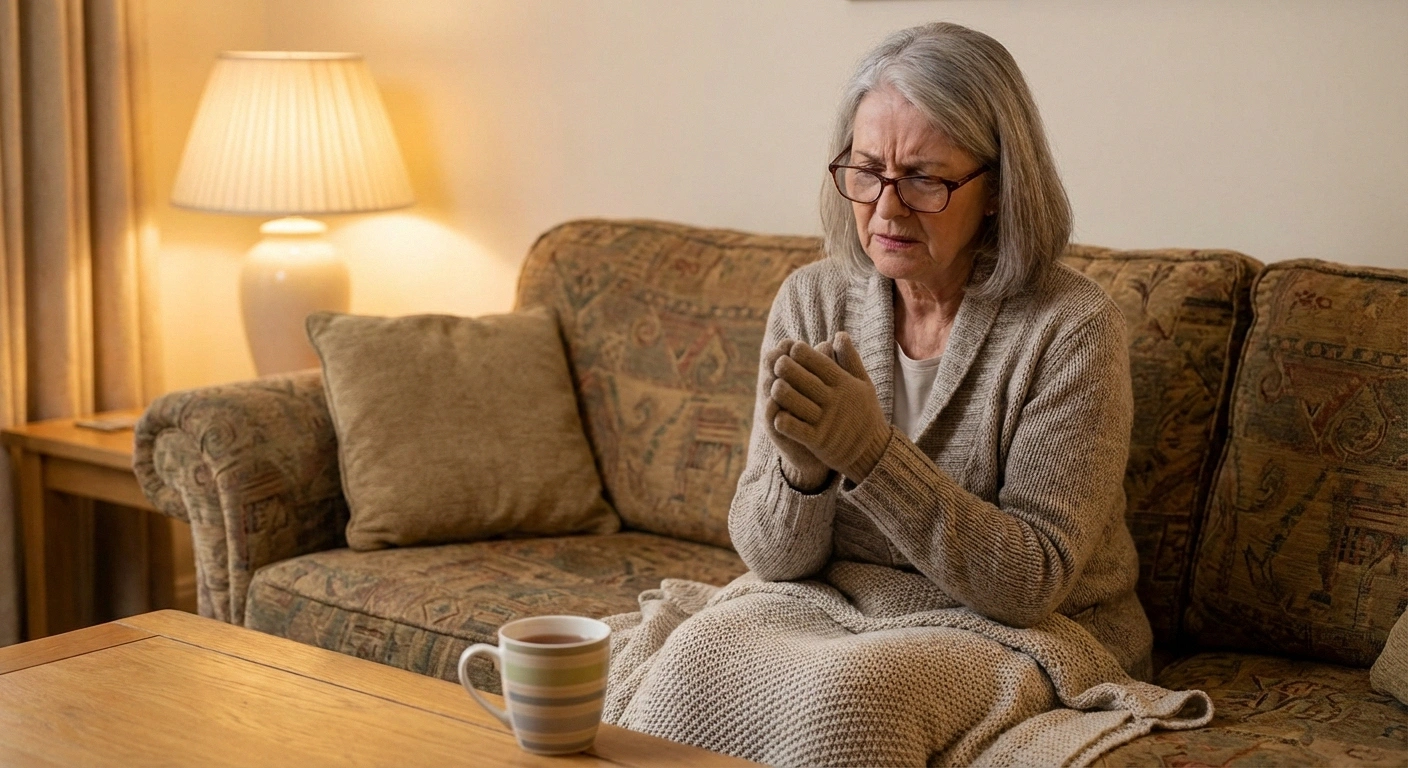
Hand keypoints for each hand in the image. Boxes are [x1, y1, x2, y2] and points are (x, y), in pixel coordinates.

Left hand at [769, 332, 890, 482]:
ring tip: (773, 385)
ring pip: (794, 401)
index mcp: (845, 385)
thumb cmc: (865, 414)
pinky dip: (782, 420)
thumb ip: (851, 360)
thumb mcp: (864, 384)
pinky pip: (794, 428)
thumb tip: (840, 335)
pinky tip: (776, 413)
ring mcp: (825, 421)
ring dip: (780, 391)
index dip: (802, 352)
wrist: (873, 452)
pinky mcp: (818, 441)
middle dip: (786, 367)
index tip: (791, 346)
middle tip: (776, 361)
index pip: (820, 363)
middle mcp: (834, 401)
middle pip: (803, 379)